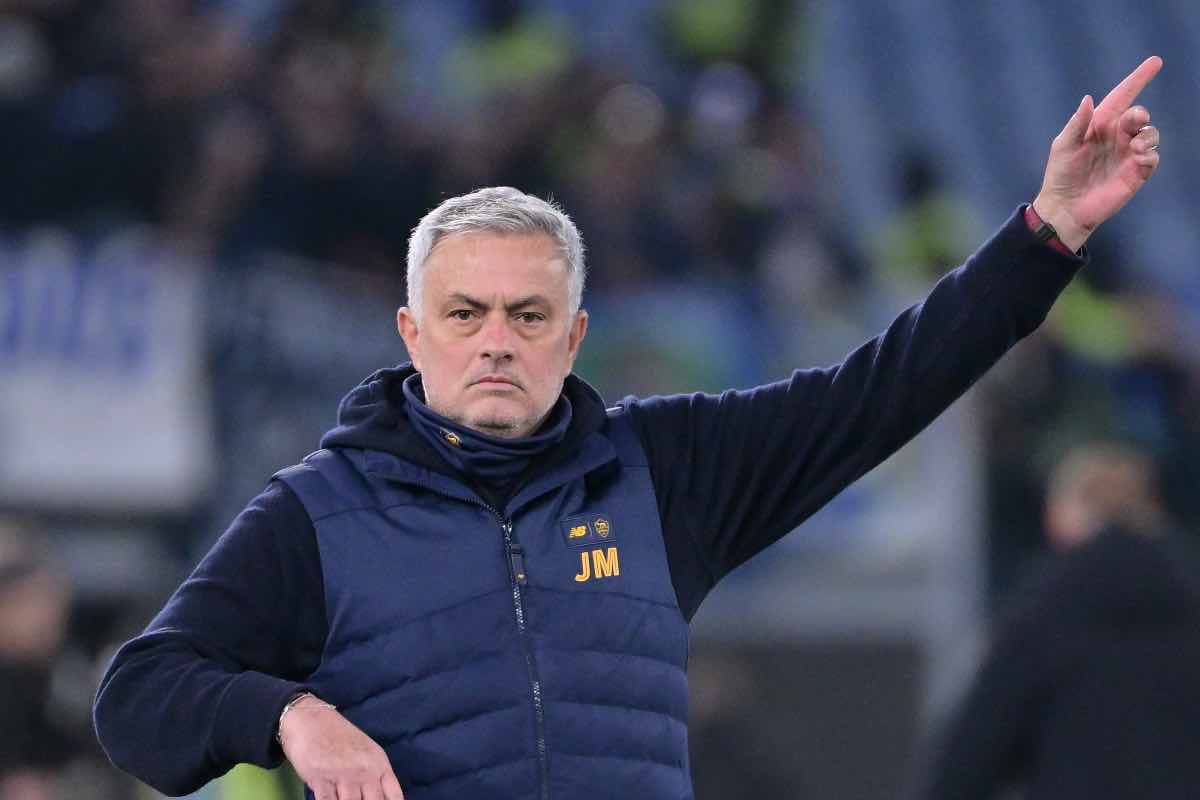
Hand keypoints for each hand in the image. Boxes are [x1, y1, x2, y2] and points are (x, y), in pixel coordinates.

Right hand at [279, 695, 405, 799]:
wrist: (309, 717)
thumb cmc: (338, 735)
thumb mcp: (366, 751)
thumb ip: (375, 775)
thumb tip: (379, 797)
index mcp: (379, 763)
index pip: (394, 796)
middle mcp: (365, 770)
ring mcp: (343, 775)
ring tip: (343, 799)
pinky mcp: (321, 779)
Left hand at [1033, 56, 1161, 250]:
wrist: (1066, 208)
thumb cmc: (1061, 175)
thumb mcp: (1064, 146)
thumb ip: (1077, 123)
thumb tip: (1088, 99)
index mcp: (1098, 125)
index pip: (1122, 97)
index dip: (1138, 79)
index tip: (1155, 62)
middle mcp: (1116, 136)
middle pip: (1138, 115)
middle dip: (1140, 114)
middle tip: (1134, 121)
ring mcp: (1127, 154)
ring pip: (1150, 133)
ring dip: (1147, 135)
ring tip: (1135, 146)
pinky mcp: (1136, 172)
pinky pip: (1152, 156)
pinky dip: (1149, 153)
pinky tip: (1138, 158)